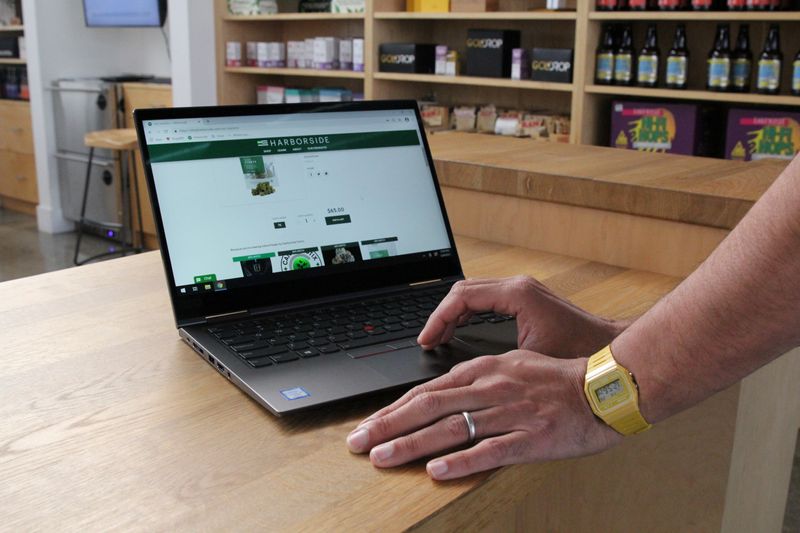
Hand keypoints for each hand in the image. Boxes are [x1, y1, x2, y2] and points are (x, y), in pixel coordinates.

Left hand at [346, 350, 621, 479]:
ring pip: (451, 428)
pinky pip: (490, 450)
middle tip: (358, 442)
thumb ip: (476, 378)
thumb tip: (441, 392)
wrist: (605, 388)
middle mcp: (491, 388)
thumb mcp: (512, 364)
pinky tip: (436, 471)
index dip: (394, 408)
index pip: (428, 390)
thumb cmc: (557, 378)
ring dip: (411, 444)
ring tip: (382, 458)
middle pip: (428, 407)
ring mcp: (510, 413)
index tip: (368, 423)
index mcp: (484, 369)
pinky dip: (461, 461)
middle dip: (388, 425)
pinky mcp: (530, 438)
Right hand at [418, 276, 626, 357]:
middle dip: (441, 314)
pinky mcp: (524, 299)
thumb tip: (461, 375)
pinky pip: (485, 299)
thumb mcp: (529, 360)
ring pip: (472, 292)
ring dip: (453, 313)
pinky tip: (458, 332)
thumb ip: (494, 360)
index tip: (427, 340)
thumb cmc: (578, 354)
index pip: (462, 296)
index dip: (438, 318)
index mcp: (517, 294)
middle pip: (463, 290)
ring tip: (437, 338)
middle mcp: (517, 286)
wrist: (609, 351)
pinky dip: (467, 314)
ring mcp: (521, 290)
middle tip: (428, 340)